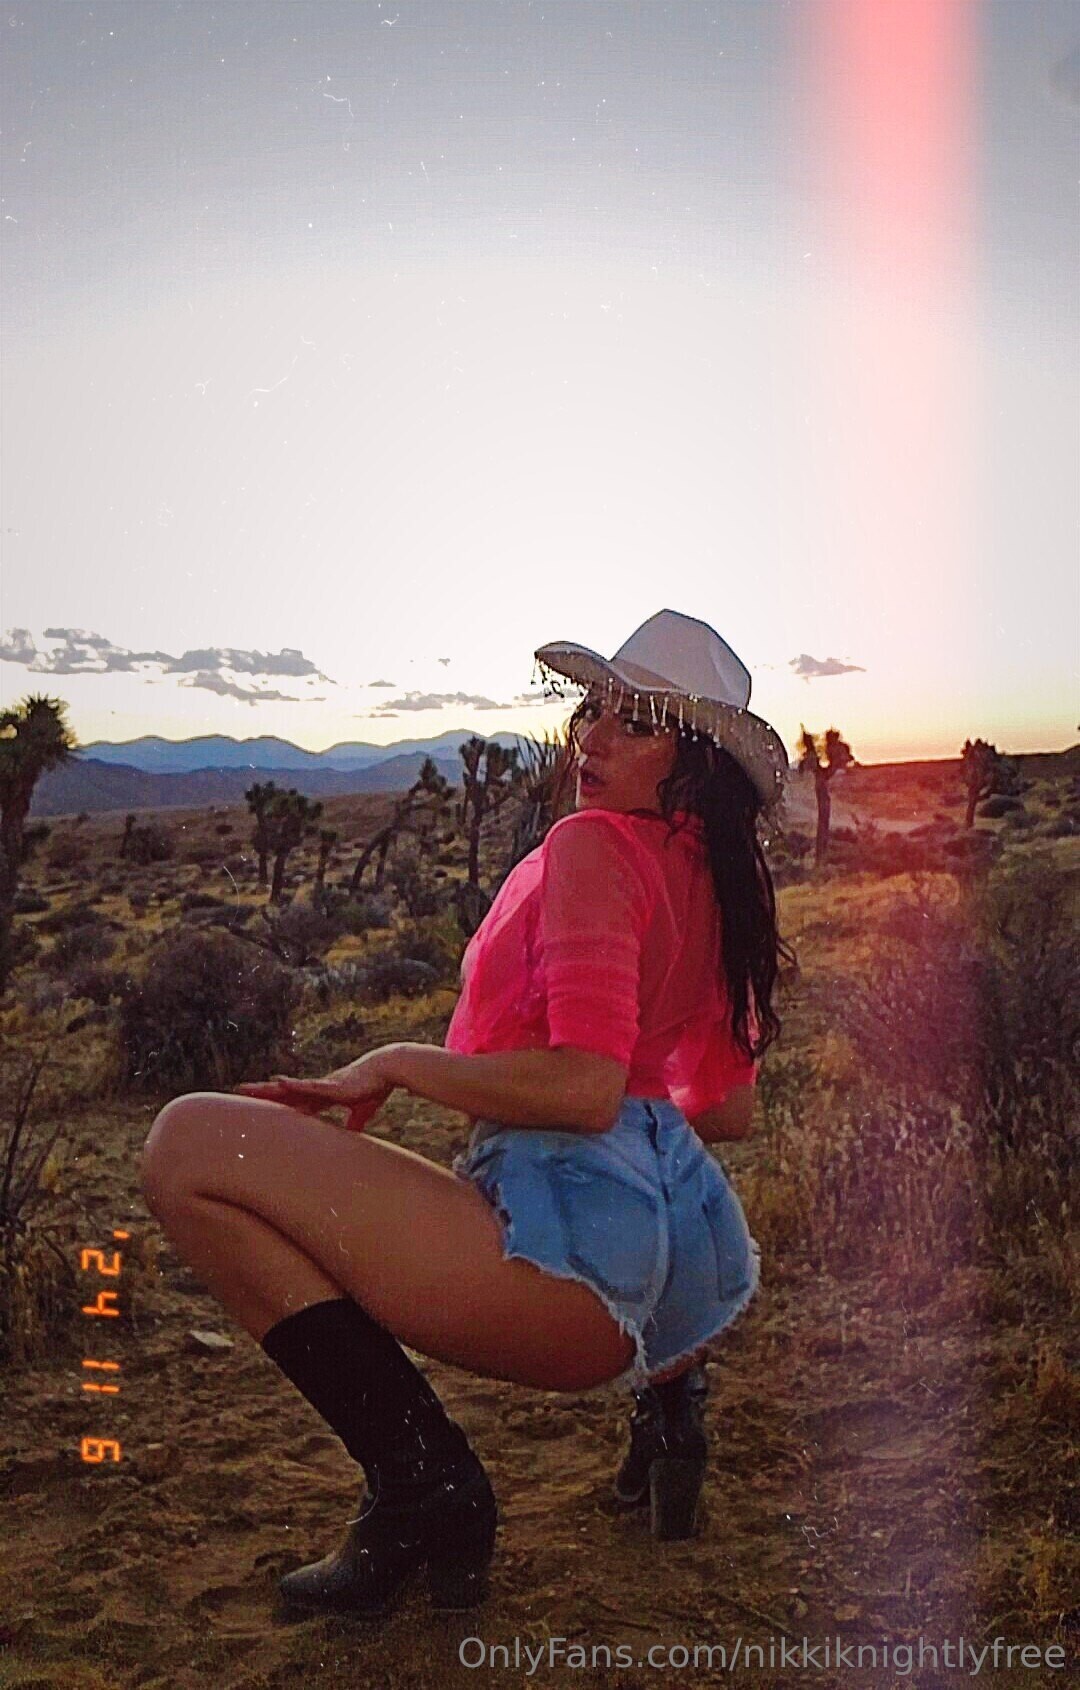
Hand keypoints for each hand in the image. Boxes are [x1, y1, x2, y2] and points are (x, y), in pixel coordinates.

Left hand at [234, 1047, 399, 1131]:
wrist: (386, 1070)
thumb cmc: (374, 1087)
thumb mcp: (362, 1111)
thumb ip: (354, 1122)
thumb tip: (353, 1135)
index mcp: (322, 1095)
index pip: (293, 1100)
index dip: (275, 1102)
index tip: (257, 1104)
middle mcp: (317, 1088)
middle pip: (283, 1092)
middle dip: (262, 1093)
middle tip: (239, 1091)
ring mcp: (321, 1085)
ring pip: (287, 1087)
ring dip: (267, 1089)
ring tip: (245, 1088)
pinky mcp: (330, 1085)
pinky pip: (307, 1085)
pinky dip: (293, 1084)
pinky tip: (278, 1081)